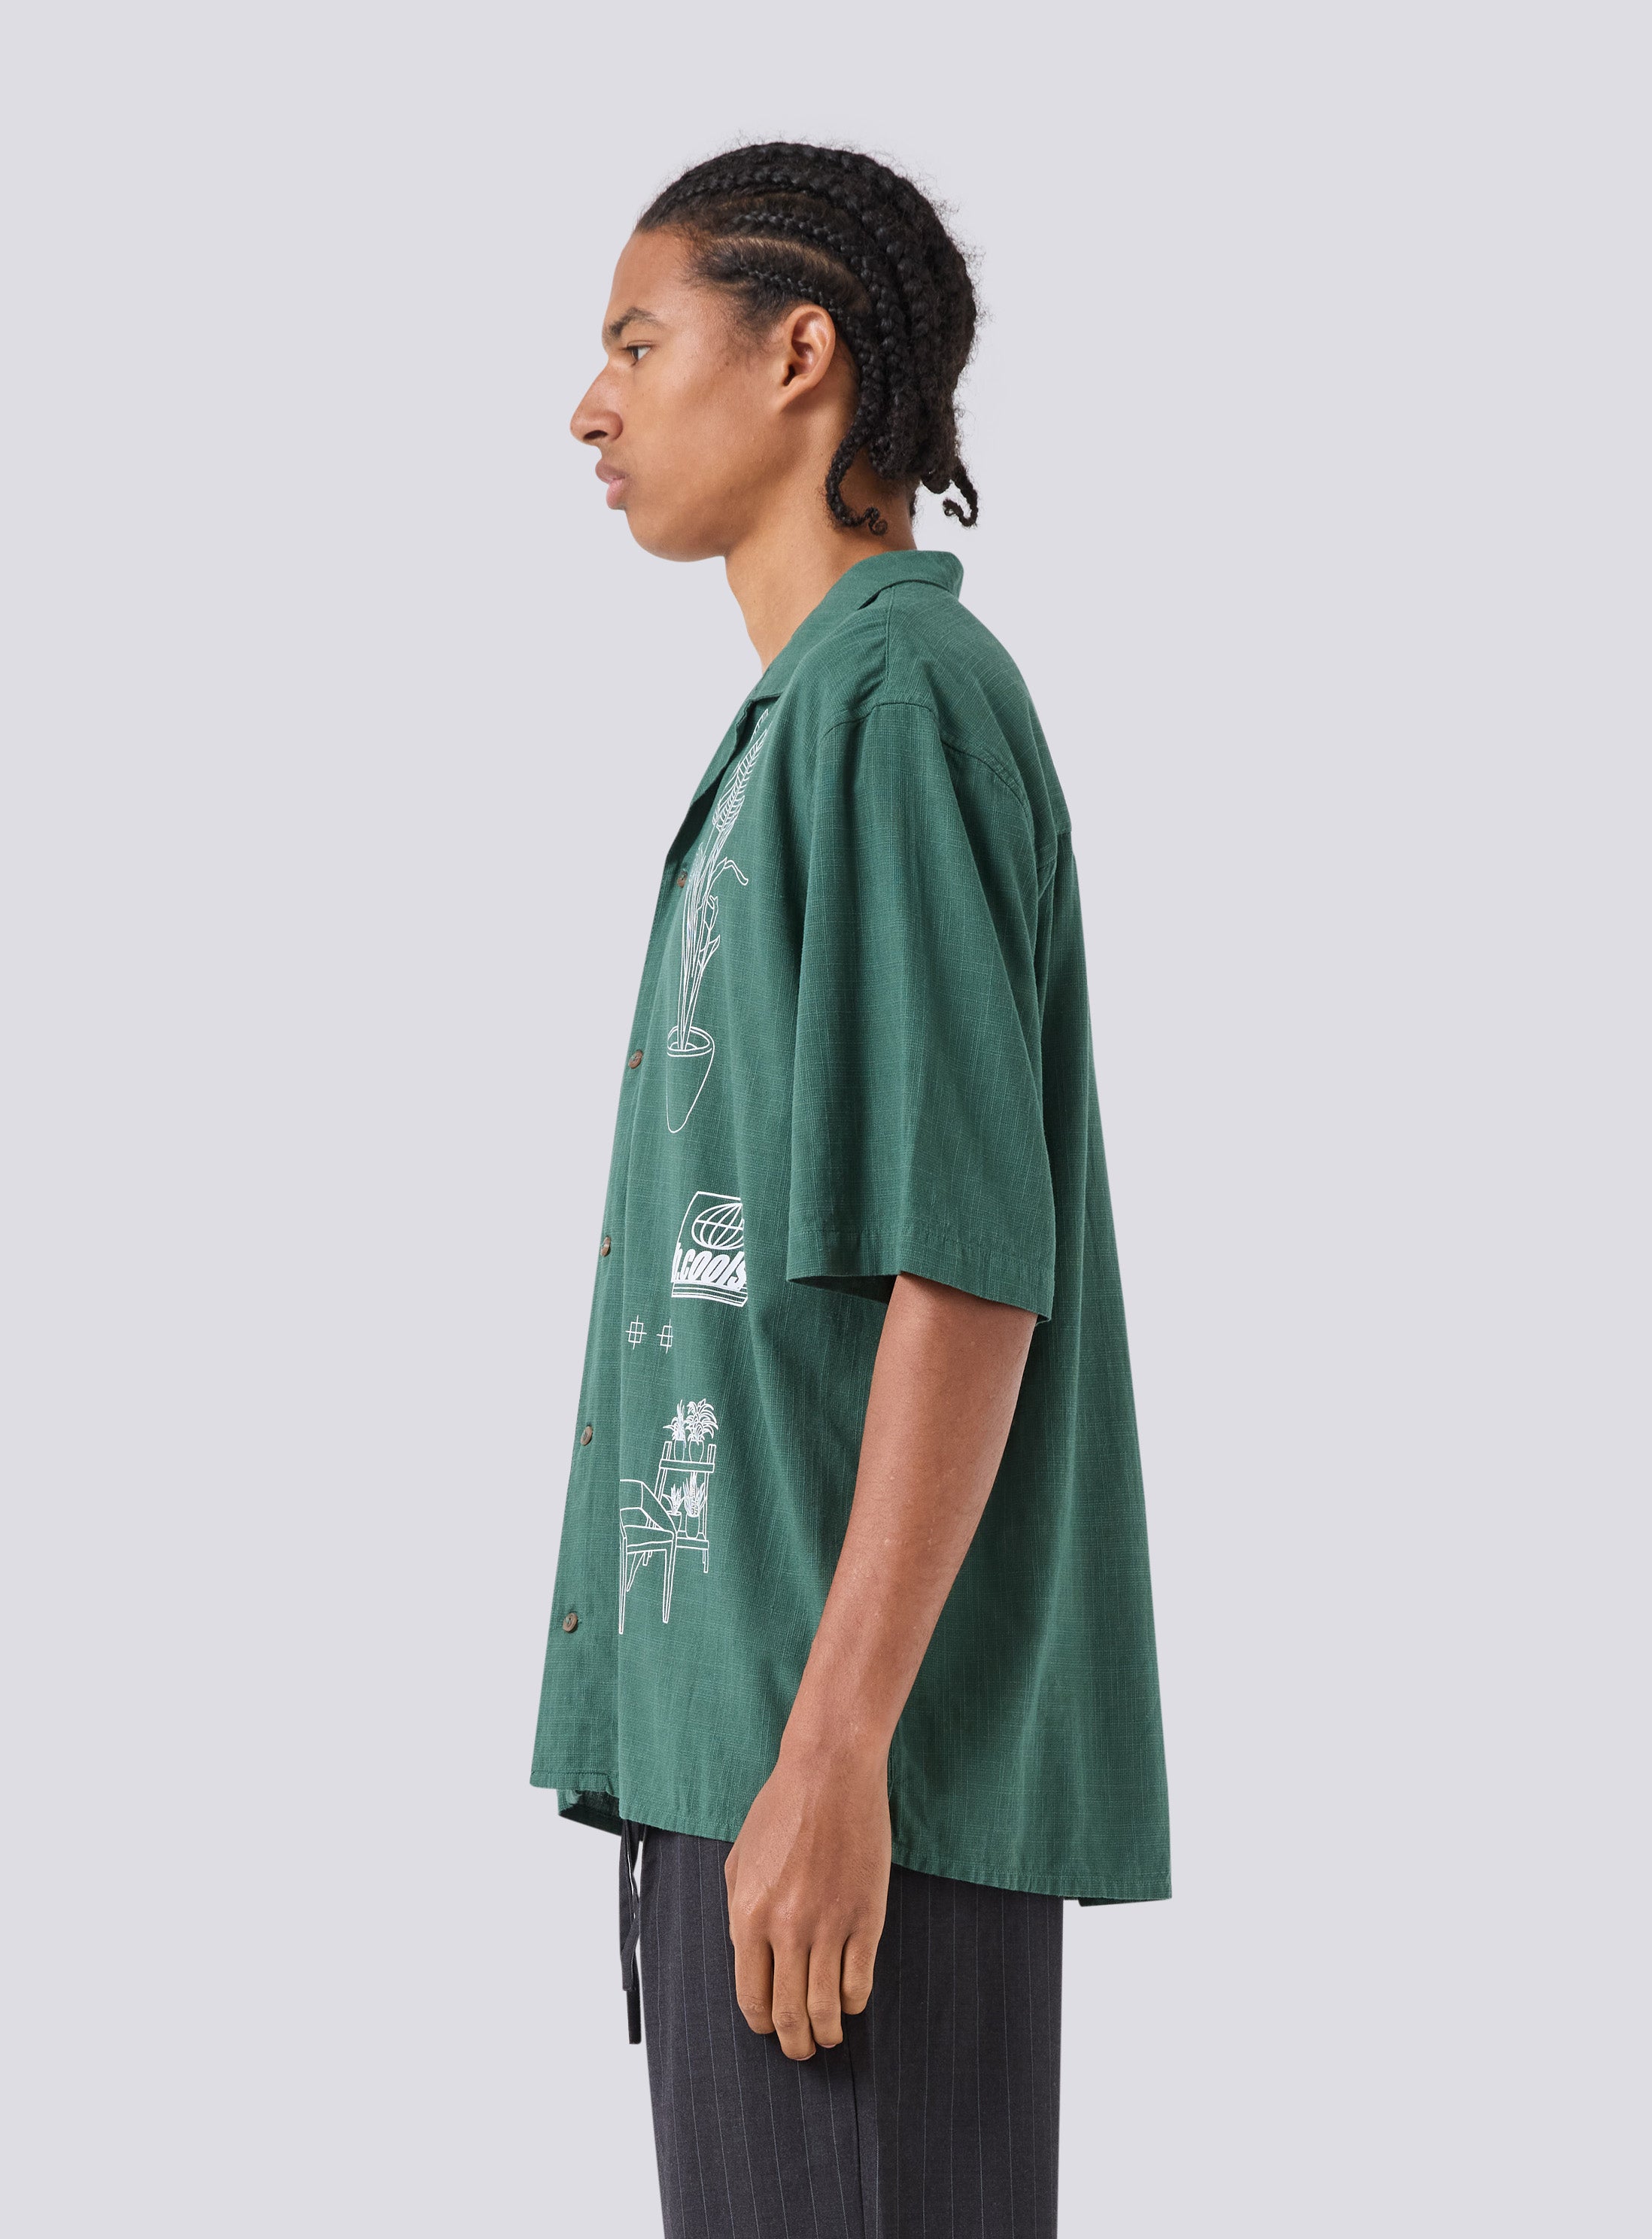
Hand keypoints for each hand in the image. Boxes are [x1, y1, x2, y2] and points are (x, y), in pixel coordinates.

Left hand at [724, 1734, 890, 2059]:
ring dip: (827, 2032)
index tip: (769, 2030)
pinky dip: (853, 2002)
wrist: (830, 1773)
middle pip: (788, 2012)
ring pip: (825, 2007)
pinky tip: (851, 2002)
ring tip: (830, 2037)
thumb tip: (747, 1956)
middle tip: (802, 2051)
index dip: (761, 2024)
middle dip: (794, 2043)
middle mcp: (785, 1928)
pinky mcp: (866, 1917)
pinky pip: (859, 1980)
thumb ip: (739, 1910)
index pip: (751, 1996)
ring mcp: (829, 1925)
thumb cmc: (781, 1809)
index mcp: (748, 1915)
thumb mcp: (740, 1859)